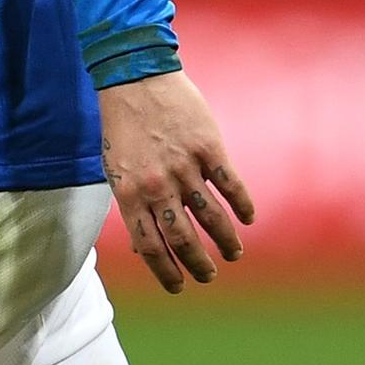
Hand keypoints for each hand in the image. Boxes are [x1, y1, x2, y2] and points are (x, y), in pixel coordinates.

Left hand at [97, 70, 254, 292]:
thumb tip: (141, 247)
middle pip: (182, 237)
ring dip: (225, 240)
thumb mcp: (115, 170)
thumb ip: (131, 207)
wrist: (135, 78)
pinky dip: (242, 205)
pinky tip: (249, 219)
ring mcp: (184, 166)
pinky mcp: (208, 147)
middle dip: (197, 263)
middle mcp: (158, 185)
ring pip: (211, 216)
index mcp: (130, 193)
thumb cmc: (123, 127)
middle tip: (208, 275)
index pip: (150, 246)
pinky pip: (230, 184)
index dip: (166, 272)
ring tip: (233, 254)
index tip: (179, 286)